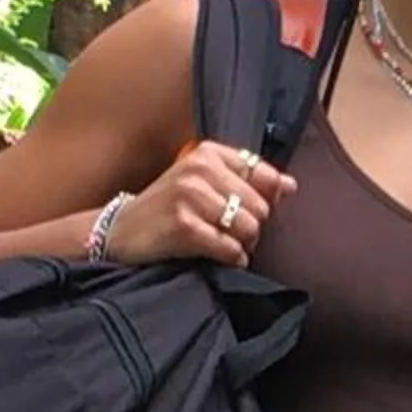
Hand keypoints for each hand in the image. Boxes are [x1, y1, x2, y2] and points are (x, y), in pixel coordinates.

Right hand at [107, 145, 294, 265]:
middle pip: (260, 206)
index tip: (246, 210)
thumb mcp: (203, 183)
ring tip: (221, 243)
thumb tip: (290, 186)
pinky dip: (231, 258)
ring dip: (242, 244)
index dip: (264, 200)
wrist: (121, 230)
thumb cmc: (168, 208)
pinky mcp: (184, 225)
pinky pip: (230, 248)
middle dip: (251, 226)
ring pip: (248, 227)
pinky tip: (217, 256)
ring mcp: (189, 196)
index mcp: (208, 153)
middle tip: (228, 233)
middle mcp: (198, 168)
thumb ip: (247, 180)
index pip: (263, 175)